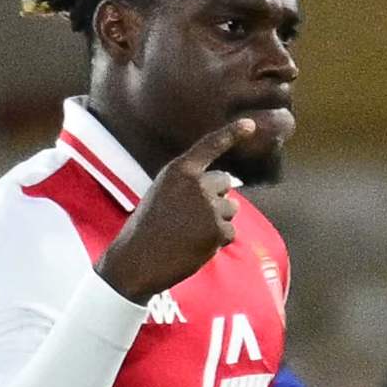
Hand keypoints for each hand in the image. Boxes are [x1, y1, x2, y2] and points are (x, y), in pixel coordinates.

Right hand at [93, 118, 256, 302]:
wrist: (135, 262)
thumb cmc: (147, 229)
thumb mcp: (161, 193)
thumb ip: (189, 185)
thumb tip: (229, 191)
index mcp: (178, 171)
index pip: (210, 146)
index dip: (232, 133)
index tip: (251, 124)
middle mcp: (196, 184)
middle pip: (225, 182)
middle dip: (217, 197)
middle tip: (190, 218)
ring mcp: (209, 207)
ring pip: (231, 208)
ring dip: (218, 221)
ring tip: (190, 234)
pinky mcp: (217, 230)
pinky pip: (229, 233)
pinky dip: (216, 242)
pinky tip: (194, 247)